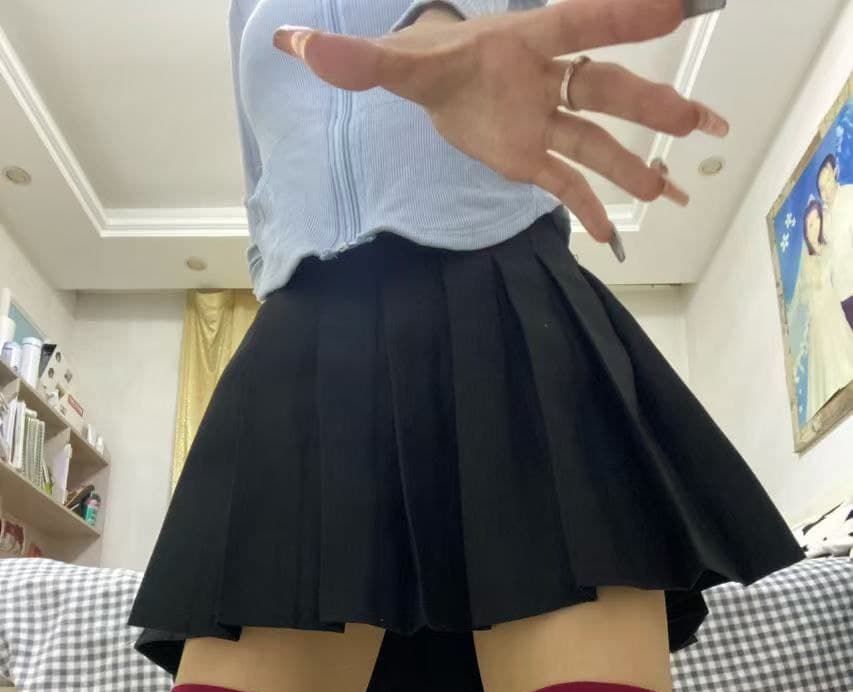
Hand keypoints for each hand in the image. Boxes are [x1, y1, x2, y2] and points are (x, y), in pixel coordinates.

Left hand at [273, 0, 728, 251]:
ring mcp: (544, 122)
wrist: (434, 83)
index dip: (620, 16)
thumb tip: (295, 45)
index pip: (576, 23)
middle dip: (649, 106)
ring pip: (597, 142)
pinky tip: (610, 235)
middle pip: (604, 91)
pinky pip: (566, 183)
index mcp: (522, 43)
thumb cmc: (429, 62)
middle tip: (694, 120)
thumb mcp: (394, 65)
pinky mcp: (531, 158)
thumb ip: (354, 58)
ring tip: (672, 187)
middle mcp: (545, 82)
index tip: (672, 8)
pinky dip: (584, 209)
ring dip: (635, 163)